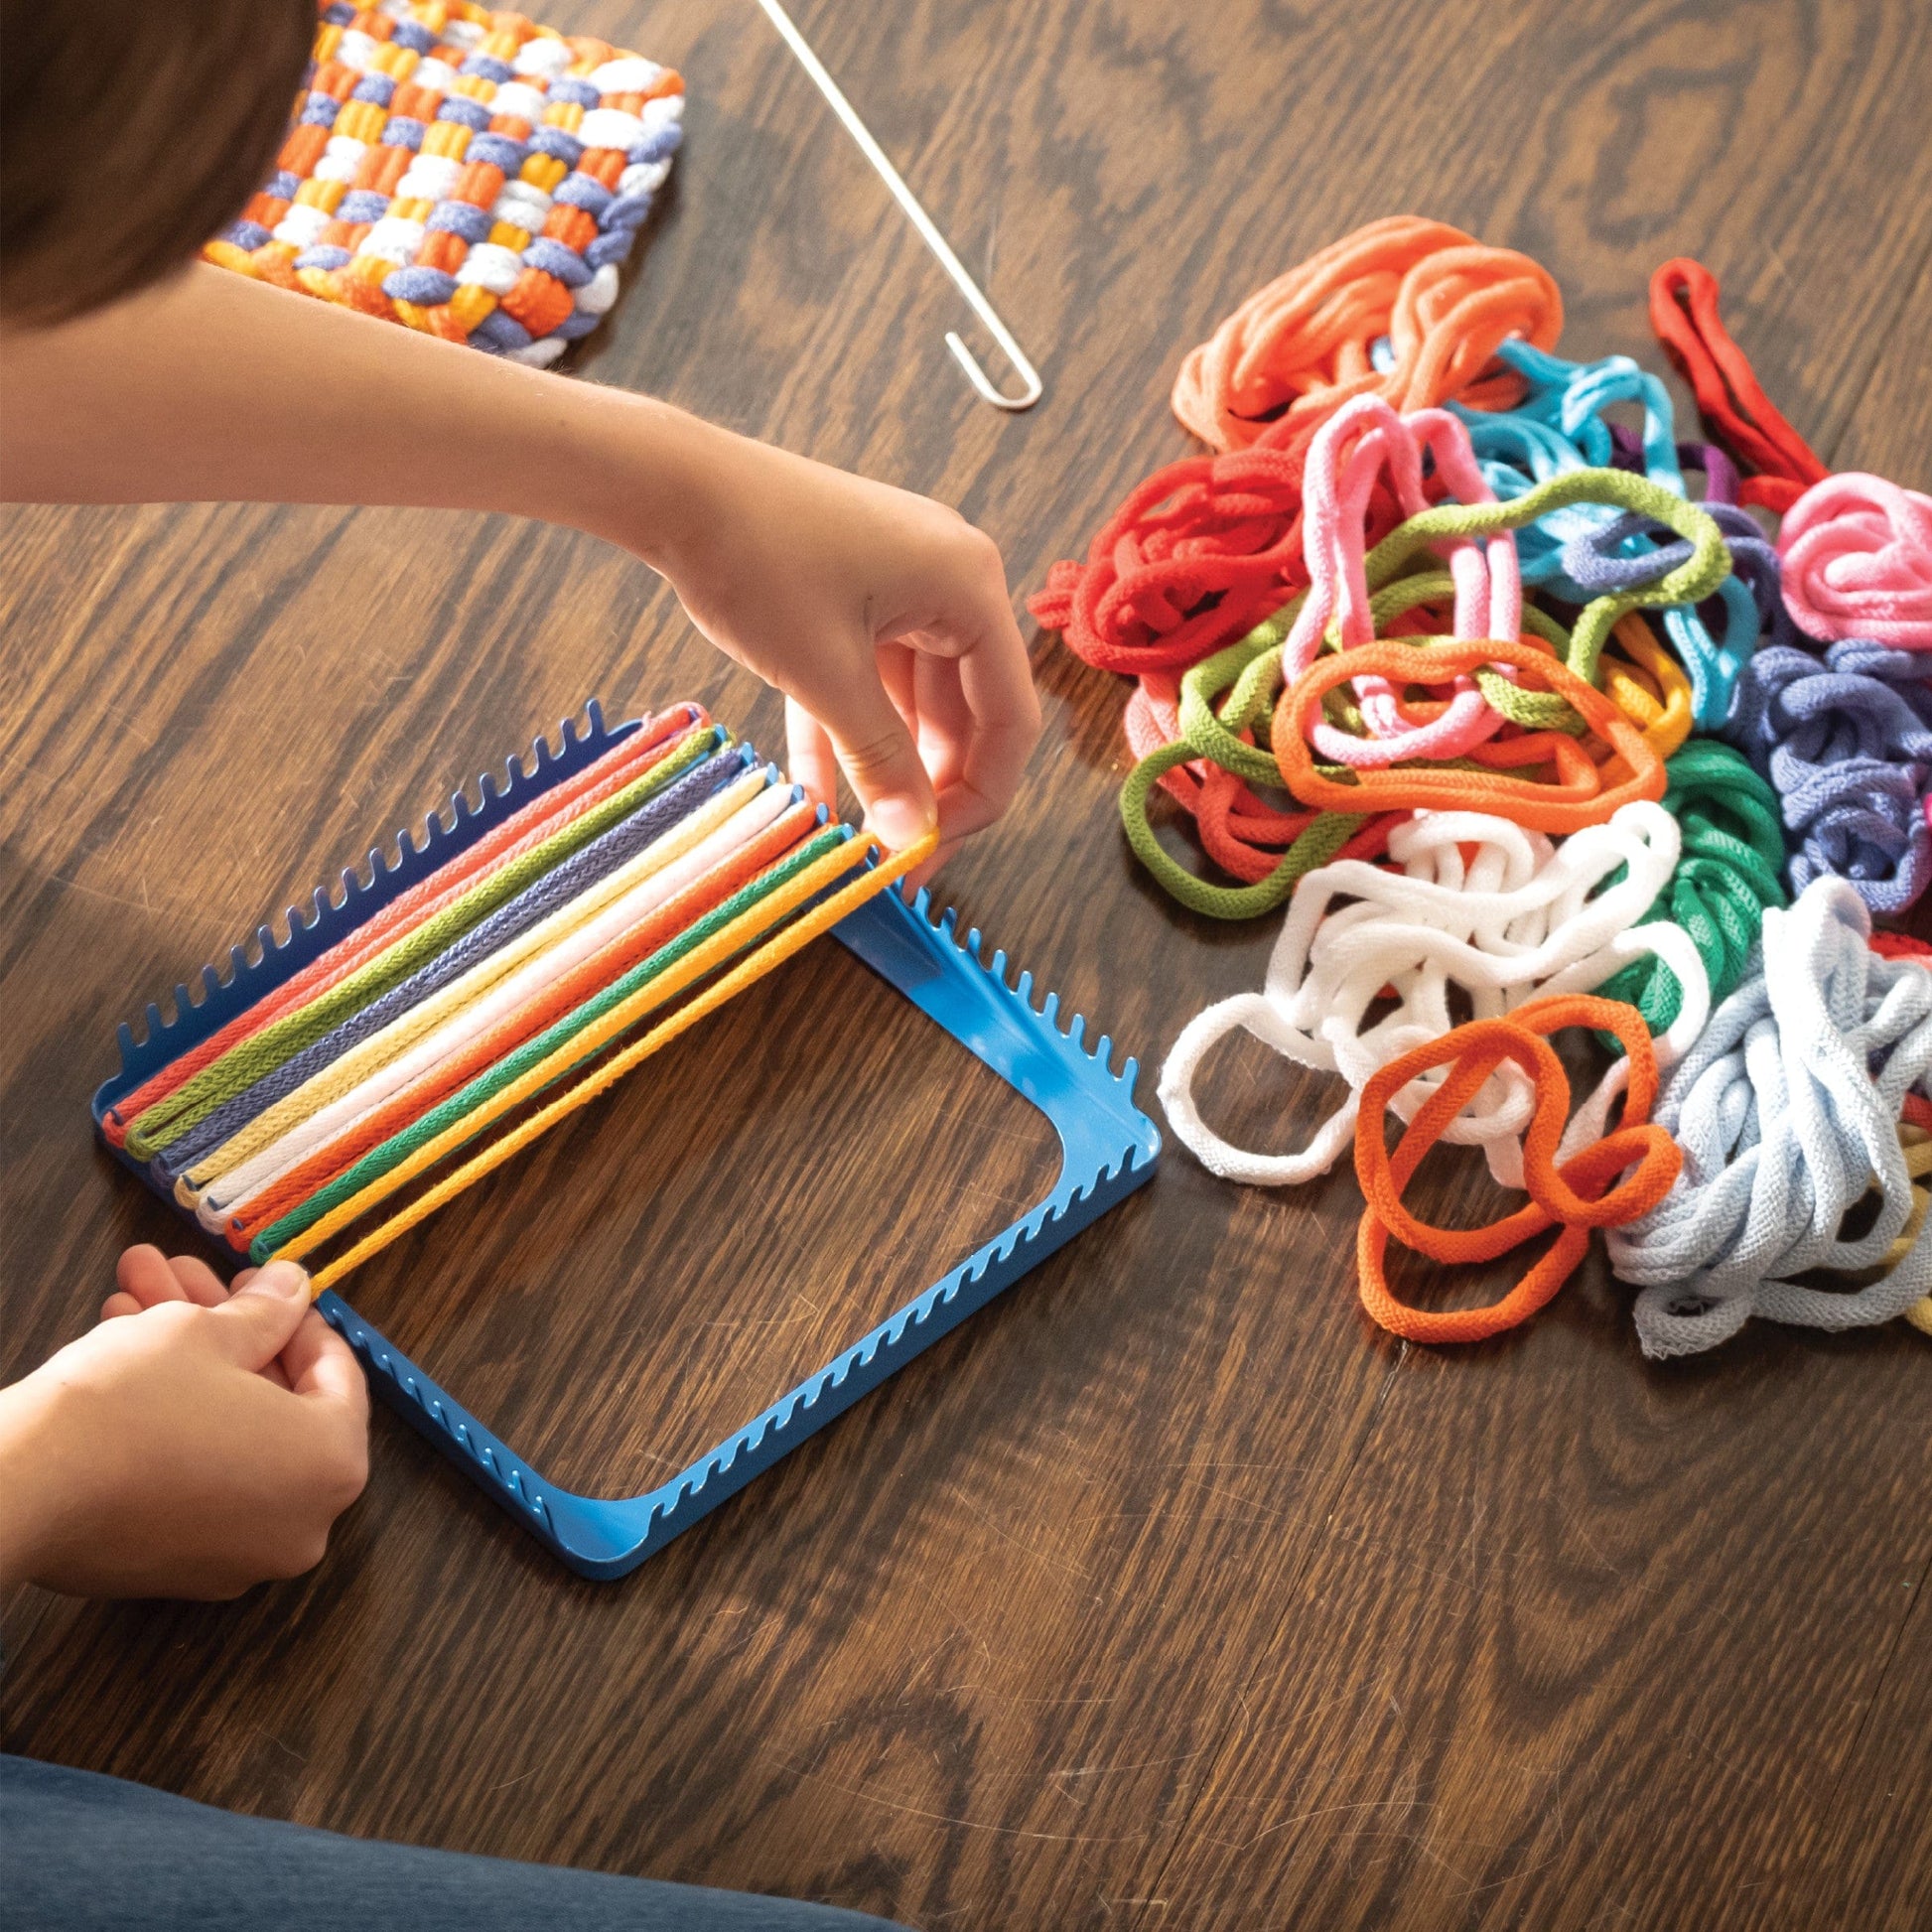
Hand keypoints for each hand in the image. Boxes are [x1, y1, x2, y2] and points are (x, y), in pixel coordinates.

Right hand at [0, 1248, 368, 1597]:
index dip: (298, 1320)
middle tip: (190, 1282)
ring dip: (187, 1362)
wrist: (23, 1488)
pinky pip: (193, 1476)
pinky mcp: (174, 1566)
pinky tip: (124, 1353)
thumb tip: (293, 1288)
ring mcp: (236, 1556)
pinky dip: (170, 1419)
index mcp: (331, 1466)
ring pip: (224, 1433)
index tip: (269, 1286)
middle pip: (271, 1402)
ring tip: (137, 1296)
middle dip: (225, 1330)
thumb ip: (267, 1310)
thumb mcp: (209, 1332)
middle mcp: (299, 1524)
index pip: (338, 1377)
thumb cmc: (132, 1405)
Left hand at [598, 414, 1041, 870]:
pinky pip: (867, 680)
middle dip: (929, 789)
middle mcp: (951, 582)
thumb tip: (915, 838)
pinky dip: (845, 732)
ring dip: (884, 768)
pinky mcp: (858, 594)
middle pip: (964, 715)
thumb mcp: (825, 675)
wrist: (674, 486)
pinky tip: (818, 795)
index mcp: (969, 588)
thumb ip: (881, 760)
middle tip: (897, 856)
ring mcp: (904, 587)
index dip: (981, 795)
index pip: (1010, 717)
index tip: (938, 850)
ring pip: (912, 705)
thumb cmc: (756, 557)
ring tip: (857, 835)